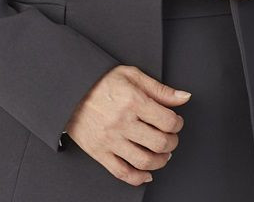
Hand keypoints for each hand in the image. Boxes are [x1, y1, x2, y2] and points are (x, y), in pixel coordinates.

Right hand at [65, 65, 189, 185]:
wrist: (70, 91)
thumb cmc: (100, 82)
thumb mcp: (132, 75)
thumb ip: (160, 89)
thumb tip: (184, 97)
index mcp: (133, 101)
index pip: (168, 121)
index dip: (177, 124)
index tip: (175, 122)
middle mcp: (122, 122)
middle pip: (160, 143)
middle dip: (172, 142)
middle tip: (170, 137)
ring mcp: (110, 140)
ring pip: (144, 161)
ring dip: (160, 161)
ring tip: (161, 154)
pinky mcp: (99, 152)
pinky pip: (122, 173)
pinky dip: (138, 178)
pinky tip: (146, 173)